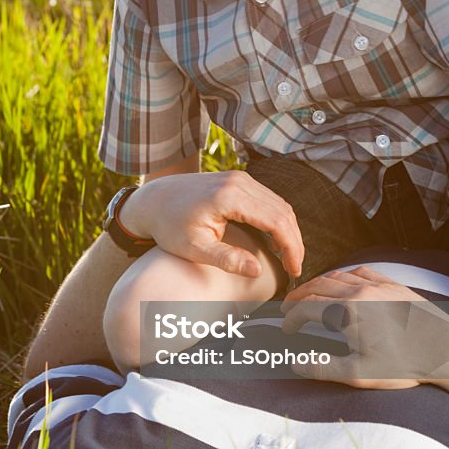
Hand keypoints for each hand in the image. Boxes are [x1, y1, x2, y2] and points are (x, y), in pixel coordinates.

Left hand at [121, 171, 303, 277]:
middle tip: (295, 269)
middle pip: (282, 211)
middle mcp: (239, 182)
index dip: (291, 247)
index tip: (294, 270)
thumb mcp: (194, 248)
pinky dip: (278, 220)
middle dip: (294, 242)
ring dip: (288, 231)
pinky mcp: (239, 180)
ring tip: (289, 258)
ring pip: (279, 204)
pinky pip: (269, 199)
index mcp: (229, 197)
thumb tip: (257, 271)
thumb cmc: (170, 225)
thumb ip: (226, 259)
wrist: (153, 199)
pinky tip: (277, 241)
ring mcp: (240, 178)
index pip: (276, 221)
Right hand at [280, 266, 448, 386]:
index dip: (291, 317)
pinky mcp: (394, 285)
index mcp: (347, 312)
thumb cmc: (405, 366)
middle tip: (287, 308)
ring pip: (338, 276)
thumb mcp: (359, 374)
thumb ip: (324, 369)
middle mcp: (360, 292)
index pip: (307, 307)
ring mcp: (378, 285)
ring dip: (318, 284)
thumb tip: (296, 364)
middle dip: (298, 297)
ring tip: (308, 295)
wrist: (447, 351)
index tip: (285, 327)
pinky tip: (342, 282)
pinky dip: (343, 275)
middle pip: (318, 286)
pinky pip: (361, 271)